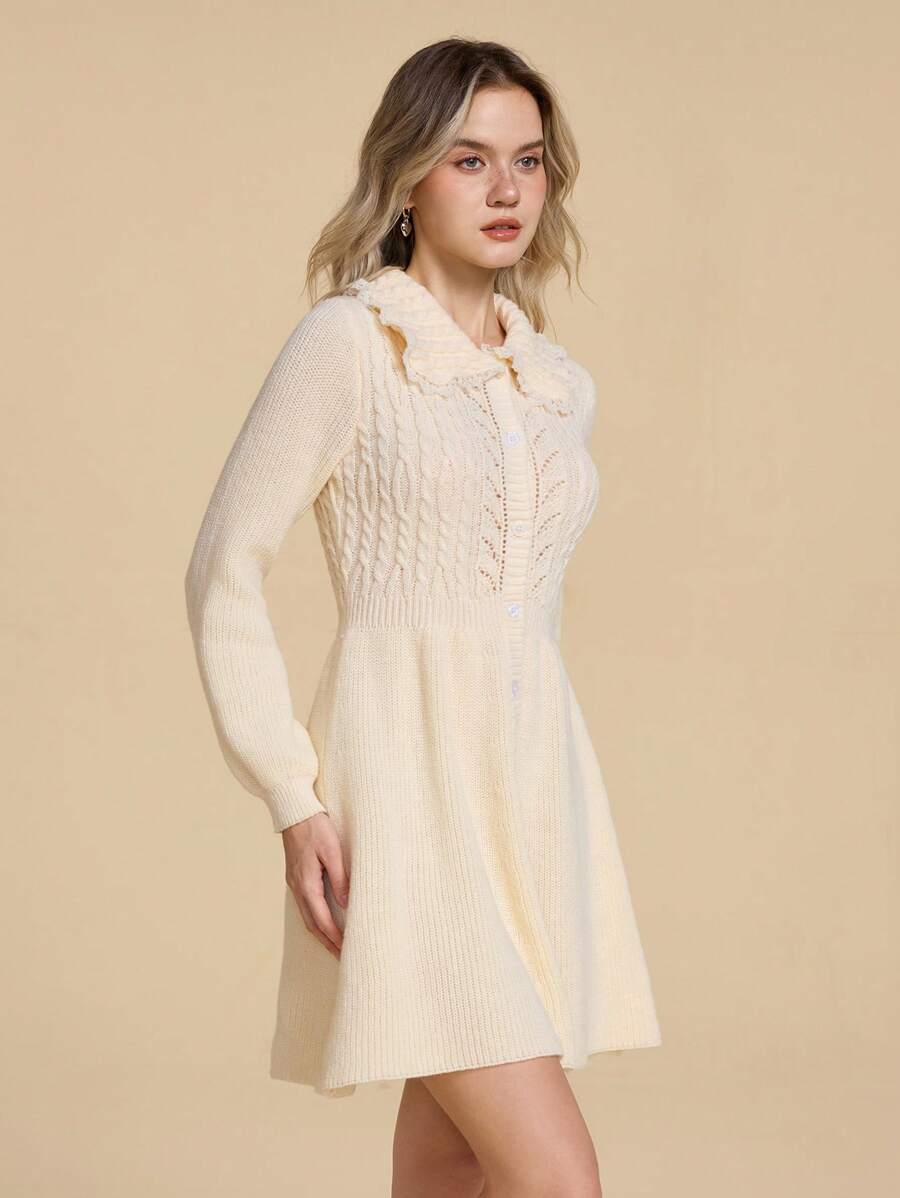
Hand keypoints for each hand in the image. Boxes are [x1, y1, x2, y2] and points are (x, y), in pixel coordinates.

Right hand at [281, 812, 348, 959]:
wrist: (294, 810)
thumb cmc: (315, 827)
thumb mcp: (332, 850)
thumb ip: (340, 877)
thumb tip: (346, 904)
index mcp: (306, 883)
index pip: (322, 919)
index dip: (335, 937)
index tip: (347, 952)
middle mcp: (298, 887)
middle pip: (312, 924)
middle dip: (328, 943)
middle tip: (343, 959)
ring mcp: (294, 883)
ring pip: (307, 917)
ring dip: (321, 934)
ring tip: (335, 947)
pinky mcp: (296, 877)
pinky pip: (305, 906)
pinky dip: (316, 920)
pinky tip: (324, 923)